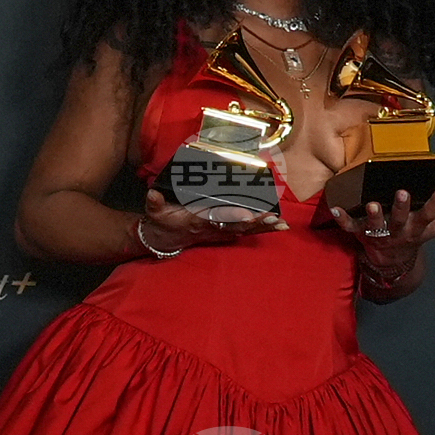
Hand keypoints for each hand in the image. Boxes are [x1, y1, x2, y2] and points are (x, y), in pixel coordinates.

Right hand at [140, 186, 287, 251]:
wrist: (163, 240)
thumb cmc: (162, 222)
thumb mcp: (155, 212)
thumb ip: (154, 203)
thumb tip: (152, 194)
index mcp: (198, 220)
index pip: (219, 219)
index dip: (234, 217)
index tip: (248, 214)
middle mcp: (212, 228)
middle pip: (238, 225)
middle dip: (257, 222)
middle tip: (274, 219)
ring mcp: (218, 231)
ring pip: (245, 229)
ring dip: (263, 227)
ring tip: (282, 224)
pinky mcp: (223, 232)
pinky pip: (245, 230)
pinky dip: (261, 228)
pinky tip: (277, 225)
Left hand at [329, 185, 434, 283]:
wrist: (389, 262)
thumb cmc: (413, 237)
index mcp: (417, 228)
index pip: (430, 216)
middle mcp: (398, 231)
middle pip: (401, 220)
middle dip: (402, 207)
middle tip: (402, 193)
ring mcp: (379, 233)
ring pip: (376, 225)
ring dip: (373, 215)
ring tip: (372, 203)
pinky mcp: (360, 234)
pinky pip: (349, 227)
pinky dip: (341, 219)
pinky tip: (335, 208)